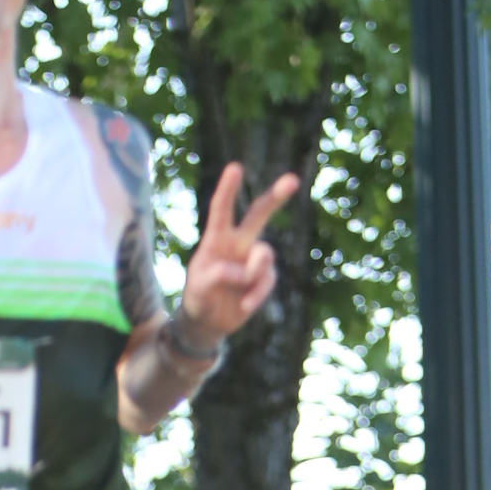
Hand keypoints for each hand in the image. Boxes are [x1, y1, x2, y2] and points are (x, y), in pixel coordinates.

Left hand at [178, 163, 300, 343]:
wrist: (209, 321)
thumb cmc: (198, 298)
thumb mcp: (198, 288)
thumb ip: (216, 276)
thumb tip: (243, 273)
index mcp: (216, 239)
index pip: (221, 211)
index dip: (228, 190)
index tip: (236, 168)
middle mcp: (238, 243)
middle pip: (258, 215)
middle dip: (276, 197)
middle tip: (293, 180)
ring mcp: (253, 260)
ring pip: (265, 254)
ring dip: (254, 271)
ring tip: (240, 286)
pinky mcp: (264, 278)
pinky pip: (267, 280)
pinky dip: (256, 294)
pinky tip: (244, 305)